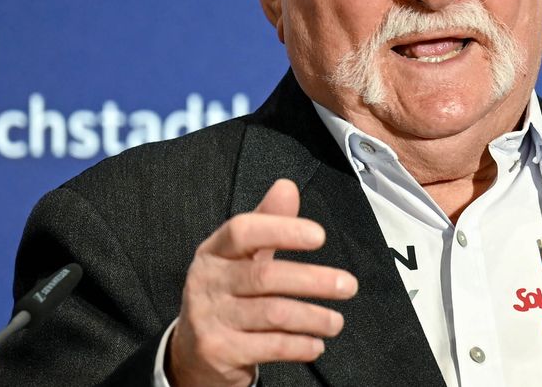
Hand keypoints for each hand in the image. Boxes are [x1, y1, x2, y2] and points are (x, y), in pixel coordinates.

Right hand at [167, 179, 357, 386]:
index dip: (282, 230)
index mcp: (213, 251)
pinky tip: (316, 344)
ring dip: (313, 317)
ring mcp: (209, 318)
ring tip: (336, 321)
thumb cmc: (226, 295)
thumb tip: (287, 187)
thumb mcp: (241, 256)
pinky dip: (300, 346)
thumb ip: (267, 222)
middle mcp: (206, 281)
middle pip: (265, 276)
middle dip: (313, 280)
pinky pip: (270, 346)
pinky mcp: (219, 351)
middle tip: (348, 285)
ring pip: (273, 314)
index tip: (319, 236)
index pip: (243, 231)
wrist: (192, 354)